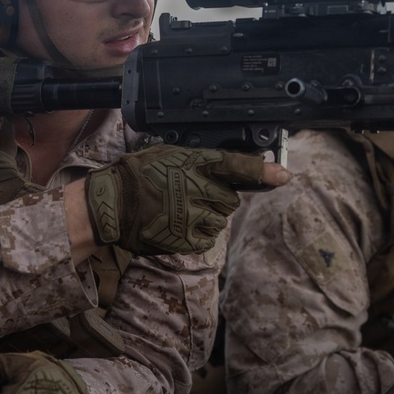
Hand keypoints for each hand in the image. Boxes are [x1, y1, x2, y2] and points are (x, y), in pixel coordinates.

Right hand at [83, 145, 288, 255]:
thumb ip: (196, 161)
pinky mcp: (187, 238)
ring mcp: (194, 215)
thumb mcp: (166, 155)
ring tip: (181, 211)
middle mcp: (198, 188)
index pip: (235, 165)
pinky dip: (198, 234)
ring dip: (207, 218)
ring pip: (220, 221)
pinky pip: (207, 239)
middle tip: (194, 196)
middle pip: (230, 199)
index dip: (261, 172)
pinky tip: (178, 225)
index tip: (283, 176)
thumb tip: (224, 168)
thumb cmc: (135, 175)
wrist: (111, 204)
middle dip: (218, 199)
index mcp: (194, 163)